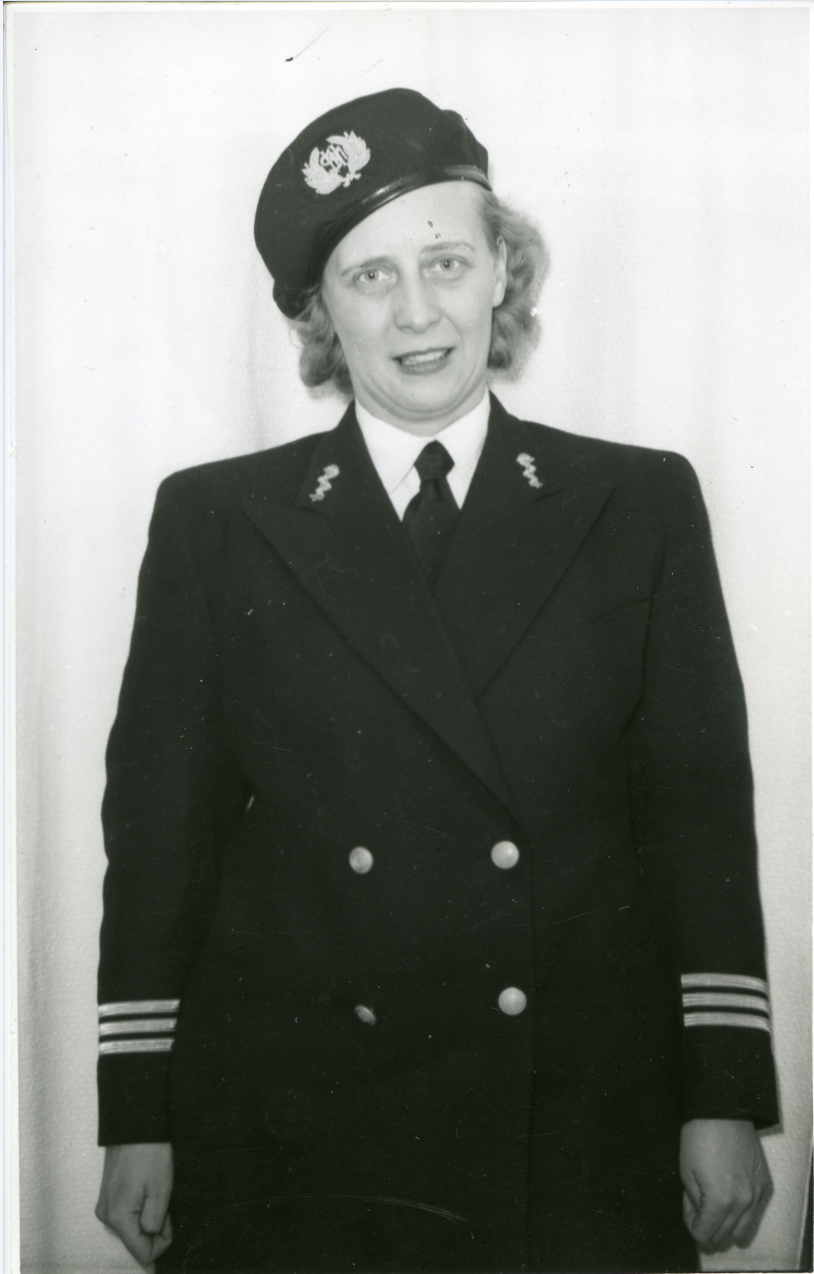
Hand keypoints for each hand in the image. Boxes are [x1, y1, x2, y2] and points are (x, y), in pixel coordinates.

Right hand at [95, 1142, 173, 1267]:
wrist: (134, 1124)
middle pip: (135, 1241)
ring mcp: (105, 1206)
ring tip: (153, 1190)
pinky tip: (145, 1189)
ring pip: (132, 1228)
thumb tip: (150, 1241)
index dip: (162, 1241)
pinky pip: (126, 1215)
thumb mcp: (161, 1190)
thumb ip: (155, 1223)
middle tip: (163, 1200)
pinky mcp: (108, 1196)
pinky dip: (140, 1209)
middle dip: (155, 1228)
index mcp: (118, 1217)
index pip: (142, 1252)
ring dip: (147, 1217)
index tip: (169, 1218)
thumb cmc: (150, 1153)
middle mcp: (106, 1216)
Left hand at [680, 1119, 770, 1248]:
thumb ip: (695, 1203)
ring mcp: (757, 1194)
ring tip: (715, 1203)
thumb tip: (702, 1216)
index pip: (703, 1234)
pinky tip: (731, 1195)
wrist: (723, 1111)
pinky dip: (742, 1213)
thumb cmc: (698, 1138)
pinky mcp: (765, 1185)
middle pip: (722, 1236)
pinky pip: (754, 1213)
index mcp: (720, 1201)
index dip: (691, 1223)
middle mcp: (743, 1203)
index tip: (689, 1205)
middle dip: (707, 1224)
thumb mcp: (686, 1172)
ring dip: (726, 1224)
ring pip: (742, 1231)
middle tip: (698, 1202)